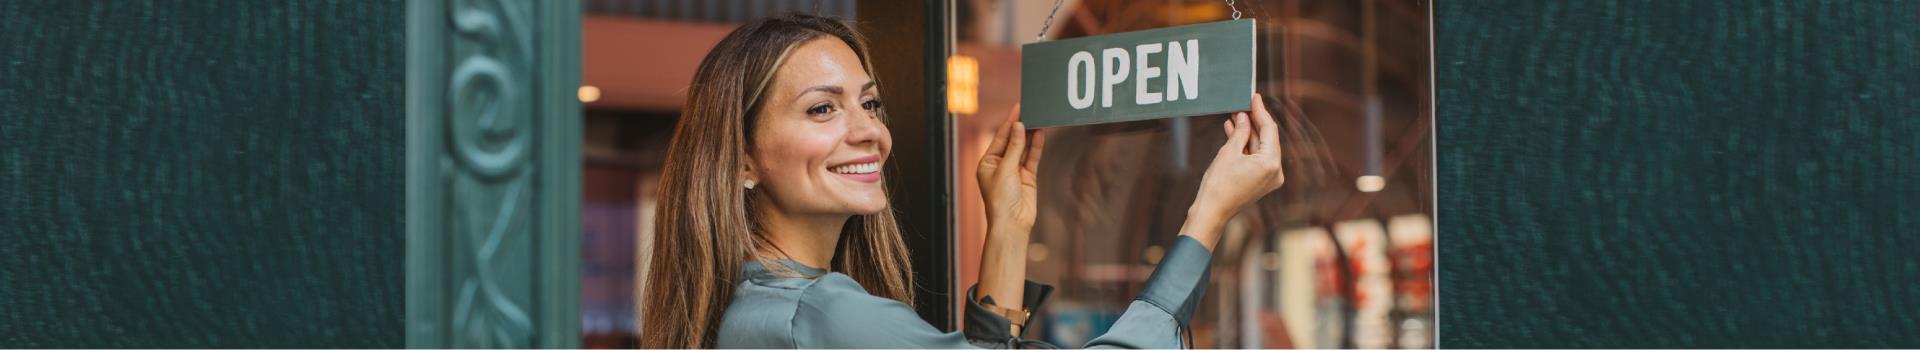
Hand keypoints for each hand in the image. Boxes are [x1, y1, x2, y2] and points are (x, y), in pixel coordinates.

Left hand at [975, 106, 1046, 311]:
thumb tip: (1019, 127)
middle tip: (1031, 109)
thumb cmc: (1000, 199)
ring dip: (1031, 135)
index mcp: (987, 163)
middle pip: (1012, 141)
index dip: (1009, 123)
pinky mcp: (1028, 178)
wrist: (1012, 224)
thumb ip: (1014, 147)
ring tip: (1039, 118)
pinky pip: (1032, 158)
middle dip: (1021, 127)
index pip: (1000, 138)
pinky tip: (1041, 134)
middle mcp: (1000, 165)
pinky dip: (1037, 146)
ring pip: (1024, 149)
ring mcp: (1014, 171)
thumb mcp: (1005, 169)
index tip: (1018, 108)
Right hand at [1186, 93, 1285, 248]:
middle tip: (1243, 105)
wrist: (1212, 212)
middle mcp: (1275, 171)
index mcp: (1270, 163)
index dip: (1260, 111)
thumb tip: (1243, 117)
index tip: (1254, 97)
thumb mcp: (1228, 152)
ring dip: (1248, 133)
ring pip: (1261, 148)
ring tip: (1234, 117)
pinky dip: (1247, 147)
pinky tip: (1234, 133)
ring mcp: (1270, 178)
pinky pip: (1257, 158)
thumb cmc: (1218, 185)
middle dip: (1254, 122)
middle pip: (1267, 138)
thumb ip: (1239, 132)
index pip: (1269, 129)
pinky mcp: (1261, 182)